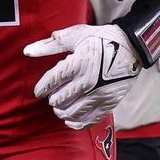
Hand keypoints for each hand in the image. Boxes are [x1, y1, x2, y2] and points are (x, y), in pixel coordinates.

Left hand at [23, 24, 139, 129]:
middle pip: (61, 99)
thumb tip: (27, 51)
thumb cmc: (101, 38)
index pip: (52, 81)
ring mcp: (100, 94)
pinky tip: (70, 121)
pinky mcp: (110, 102)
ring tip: (59, 107)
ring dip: (62, 111)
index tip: (38, 91)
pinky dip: (78, 123)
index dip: (42, 88)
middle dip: (52, 99)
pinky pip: (90, 120)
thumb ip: (50, 45)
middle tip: (51, 96)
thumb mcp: (75, 35)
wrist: (132, 47)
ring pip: (73, 112)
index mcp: (79, 63)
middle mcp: (89, 81)